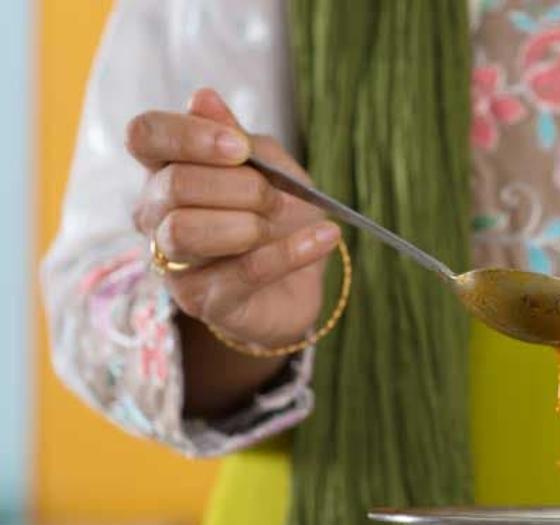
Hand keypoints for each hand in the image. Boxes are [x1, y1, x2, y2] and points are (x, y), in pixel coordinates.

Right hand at [127, 87, 338, 350]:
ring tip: (280, 222)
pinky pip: (242, 272)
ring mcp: (173, 261)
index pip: (145, 136)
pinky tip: (324, 237)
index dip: (189, 136)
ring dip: (250, 223)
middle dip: (240, 187)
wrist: (300, 281)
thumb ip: (237, 136)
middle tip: (275, 197)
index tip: (240, 147)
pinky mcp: (202, 301)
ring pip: (187, 232)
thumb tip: (203, 98)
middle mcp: (155, 213)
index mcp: (165, 168)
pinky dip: (291, 251)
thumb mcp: (269, 166)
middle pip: (175, 186)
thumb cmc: (276, 216)